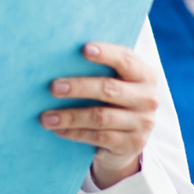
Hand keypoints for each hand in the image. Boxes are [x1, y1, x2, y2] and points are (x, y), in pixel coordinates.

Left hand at [41, 42, 156, 189]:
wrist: (126, 142)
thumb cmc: (112, 101)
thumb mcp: (113, 83)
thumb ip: (98, 70)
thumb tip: (59, 60)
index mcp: (144, 75)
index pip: (126, 60)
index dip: (106, 53)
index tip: (84, 49)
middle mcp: (147, 98)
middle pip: (109, 89)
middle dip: (79, 87)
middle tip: (53, 87)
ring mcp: (142, 123)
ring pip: (100, 117)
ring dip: (70, 116)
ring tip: (46, 117)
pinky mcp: (131, 144)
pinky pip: (98, 137)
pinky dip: (74, 132)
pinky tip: (57, 129)